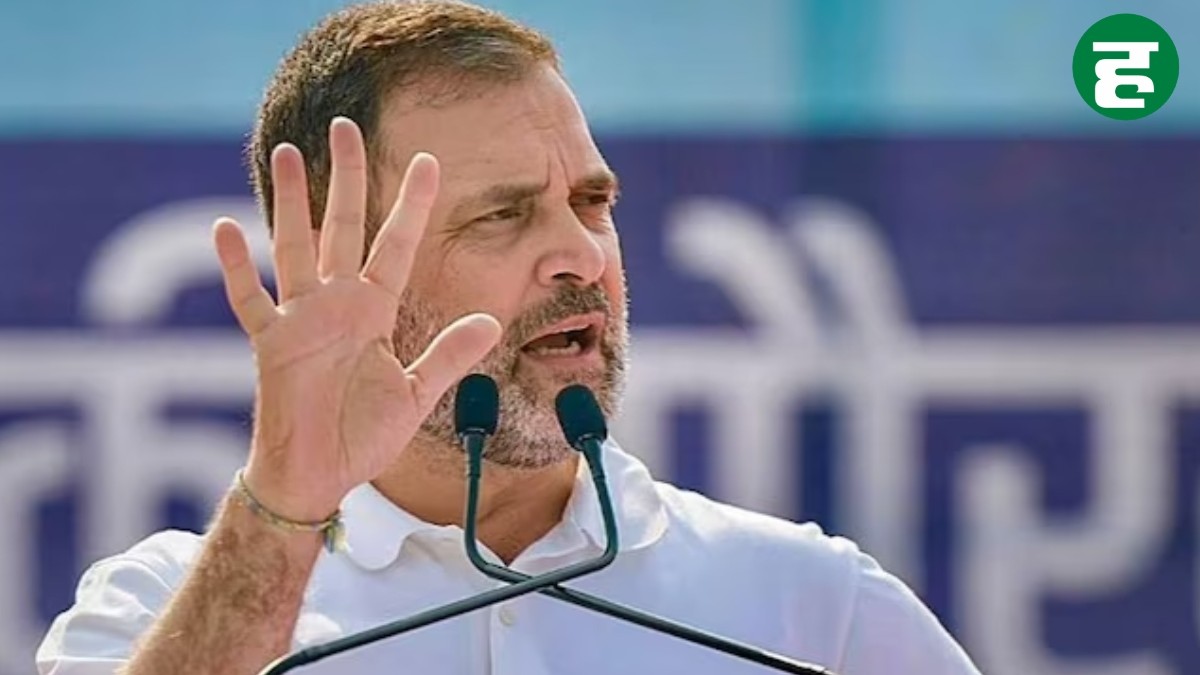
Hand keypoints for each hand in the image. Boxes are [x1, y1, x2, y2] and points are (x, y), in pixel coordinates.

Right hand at [213, 117, 500, 520]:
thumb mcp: (416, 394)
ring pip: (293, 246)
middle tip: (346, 127)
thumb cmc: (363, 436)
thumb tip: (490, 321)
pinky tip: (224, 227)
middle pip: (342, 227)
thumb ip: (449, 356)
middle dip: (346, 178)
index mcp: (374, 311)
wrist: (319, 476)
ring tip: (284, 152)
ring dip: (288, 201)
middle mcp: (337, 304)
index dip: (412, 205)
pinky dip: (235, 268)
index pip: (397, 246)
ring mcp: (300, 319)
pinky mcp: (269, 344)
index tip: (429, 162)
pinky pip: (249, 299)